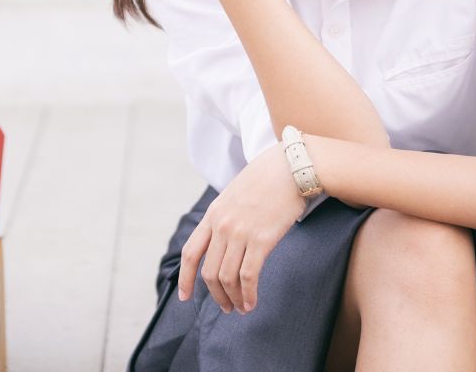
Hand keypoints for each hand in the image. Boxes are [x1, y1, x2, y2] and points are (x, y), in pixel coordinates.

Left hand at [177, 139, 307, 313]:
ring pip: (227, 278)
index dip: (185, 278)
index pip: (190, 253)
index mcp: (213, 214)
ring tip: (241, 308)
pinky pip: (248, 276)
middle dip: (215, 295)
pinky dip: (248, 295)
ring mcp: (240, 233)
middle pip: (208, 272)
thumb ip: (226, 217)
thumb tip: (224, 241)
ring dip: (232, 299)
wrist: (290, 167)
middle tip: (225, 307)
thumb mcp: (235, 195)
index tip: (185, 296)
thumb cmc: (267, 179)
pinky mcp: (261, 240)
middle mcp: (222, 225)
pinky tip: (252, 302)